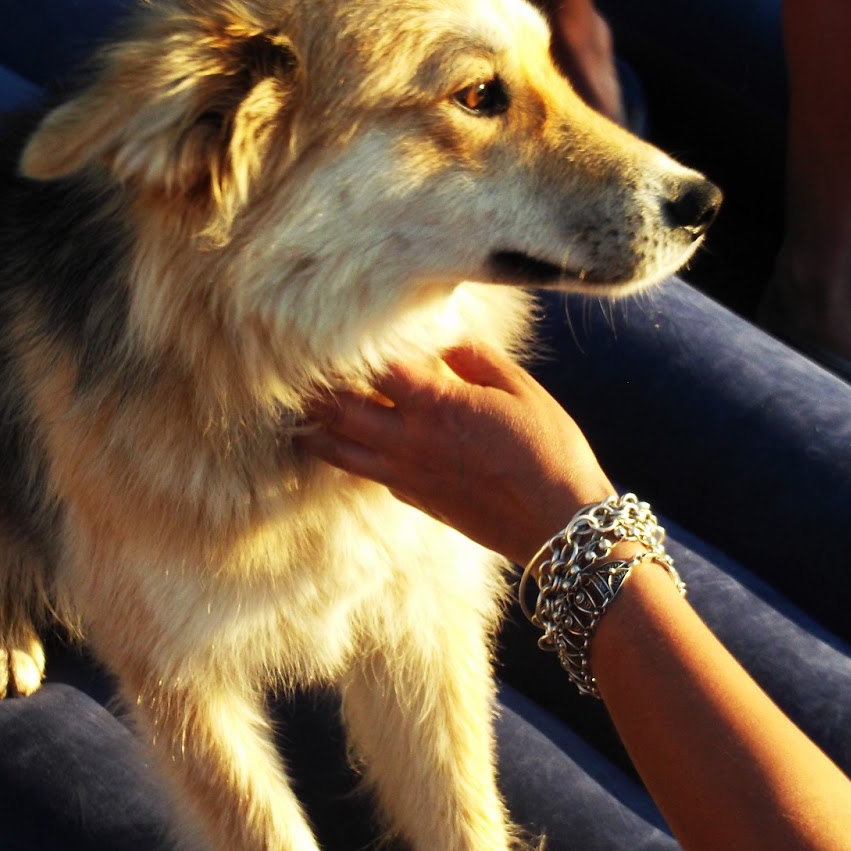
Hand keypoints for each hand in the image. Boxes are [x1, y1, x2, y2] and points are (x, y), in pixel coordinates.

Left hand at [298, 344, 613, 563]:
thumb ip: (475, 359)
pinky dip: (345, 453)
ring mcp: (405, 475)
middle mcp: (408, 441)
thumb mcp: (520, 389)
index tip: (333, 326)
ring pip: (337, 449)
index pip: (372, 366)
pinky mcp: (412, 499)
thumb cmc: (549, 451)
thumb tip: (444, 338)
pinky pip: (364, 473)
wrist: (558, 524)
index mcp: (435, 405)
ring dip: (314, 425)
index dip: (349, 345)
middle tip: (291, 365)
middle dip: (313, 386)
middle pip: (337, 409)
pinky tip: (345, 440)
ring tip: (299, 405)